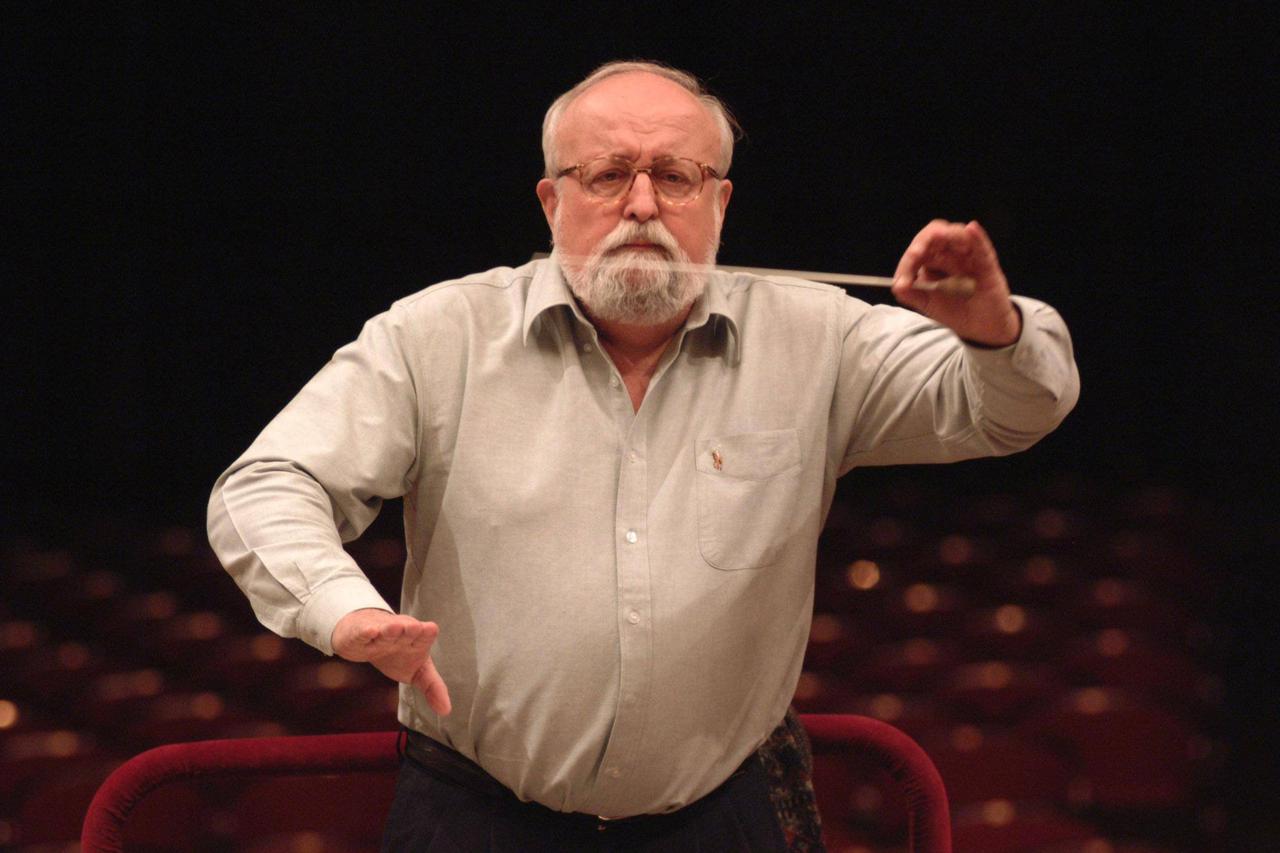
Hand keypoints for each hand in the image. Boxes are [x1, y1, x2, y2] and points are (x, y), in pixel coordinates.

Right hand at [331, 609, 451, 714]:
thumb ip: (432, 687)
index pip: (424, 636)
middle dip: (410, 629)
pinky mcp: (360, 634)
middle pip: (406, 630)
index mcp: (417, 641)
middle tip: (415, 628)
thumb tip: (446, 711)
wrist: (368, 635)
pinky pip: (362, 634)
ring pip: (386, 630)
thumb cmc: (397, 653)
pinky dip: (365, 633)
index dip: (427, 633)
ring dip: (390, 630)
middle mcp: (401, 634)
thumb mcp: (417, 671)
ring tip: (395, 628)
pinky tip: (370, 632)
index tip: (431, 629)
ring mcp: (380, 632)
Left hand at [892, 219, 1021, 346]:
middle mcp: (951, 256)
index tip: (904, 277)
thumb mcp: (928, 304)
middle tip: (916, 254)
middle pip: (936, 235)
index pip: (920, 249)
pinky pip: (982, 248)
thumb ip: (911, 294)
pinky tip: (970, 230)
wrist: (982, 329)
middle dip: (924, 242)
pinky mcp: (987, 265)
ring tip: (938, 238)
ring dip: (947, 235)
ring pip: (958, 235)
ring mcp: (969, 258)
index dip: (911, 257)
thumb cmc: (957, 312)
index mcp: (935, 262)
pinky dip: (976, 237)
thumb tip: (896, 284)